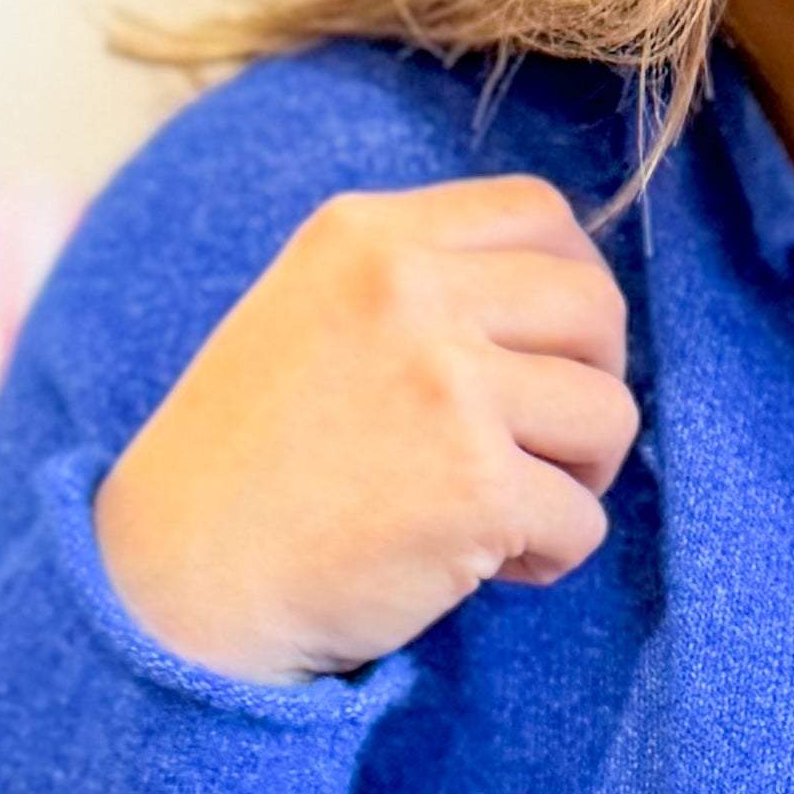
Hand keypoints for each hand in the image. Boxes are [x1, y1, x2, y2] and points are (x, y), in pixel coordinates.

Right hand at [91, 179, 637, 683]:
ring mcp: (447, 387)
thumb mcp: (314, 313)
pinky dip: (550, 556)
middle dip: (595, 382)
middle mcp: (409, 292)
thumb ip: (419, 283)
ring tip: (506, 509)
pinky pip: (584, 520)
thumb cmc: (253, 460)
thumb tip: (564, 293)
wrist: (182, 580)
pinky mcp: (476, 488)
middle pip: (595, 308)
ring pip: (610, 416)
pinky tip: (481, 568)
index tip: (550, 353)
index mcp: (368, 236)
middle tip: (546, 443)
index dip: (574, 286)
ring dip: (579, 476)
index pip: (539, 213)